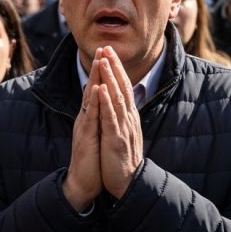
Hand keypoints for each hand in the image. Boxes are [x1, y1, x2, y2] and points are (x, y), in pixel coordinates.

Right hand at [63, 48, 103, 211]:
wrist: (82, 184)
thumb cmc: (92, 162)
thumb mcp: (96, 137)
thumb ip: (98, 122)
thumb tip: (103, 110)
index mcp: (90, 119)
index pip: (96, 92)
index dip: (101, 74)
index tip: (107, 55)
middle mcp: (85, 119)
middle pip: (91, 89)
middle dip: (98, 68)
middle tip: (102, 47)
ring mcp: (84, 126)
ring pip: (90, 98)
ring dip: (95, 78)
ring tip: (100, 60)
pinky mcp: (85, 137)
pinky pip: (90, 116)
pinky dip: (94, 101)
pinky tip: (96, 88)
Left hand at [96, 46, 143, 199]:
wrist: (128, 184)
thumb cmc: (122, 160)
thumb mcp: (123, 133)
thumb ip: (121, 117)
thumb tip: (119, 103)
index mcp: (128, 117)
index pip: (123, 87)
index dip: (116, 69)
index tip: (109, 52)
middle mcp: (128, 119)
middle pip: (122, 87)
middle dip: (114, 67)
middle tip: (107, 47)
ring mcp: (123, 128)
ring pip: (117, 98)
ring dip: (110, 78)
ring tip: (105, 61)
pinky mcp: (116, 139)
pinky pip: (110, 118)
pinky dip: (106, 102)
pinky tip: (101, 89)